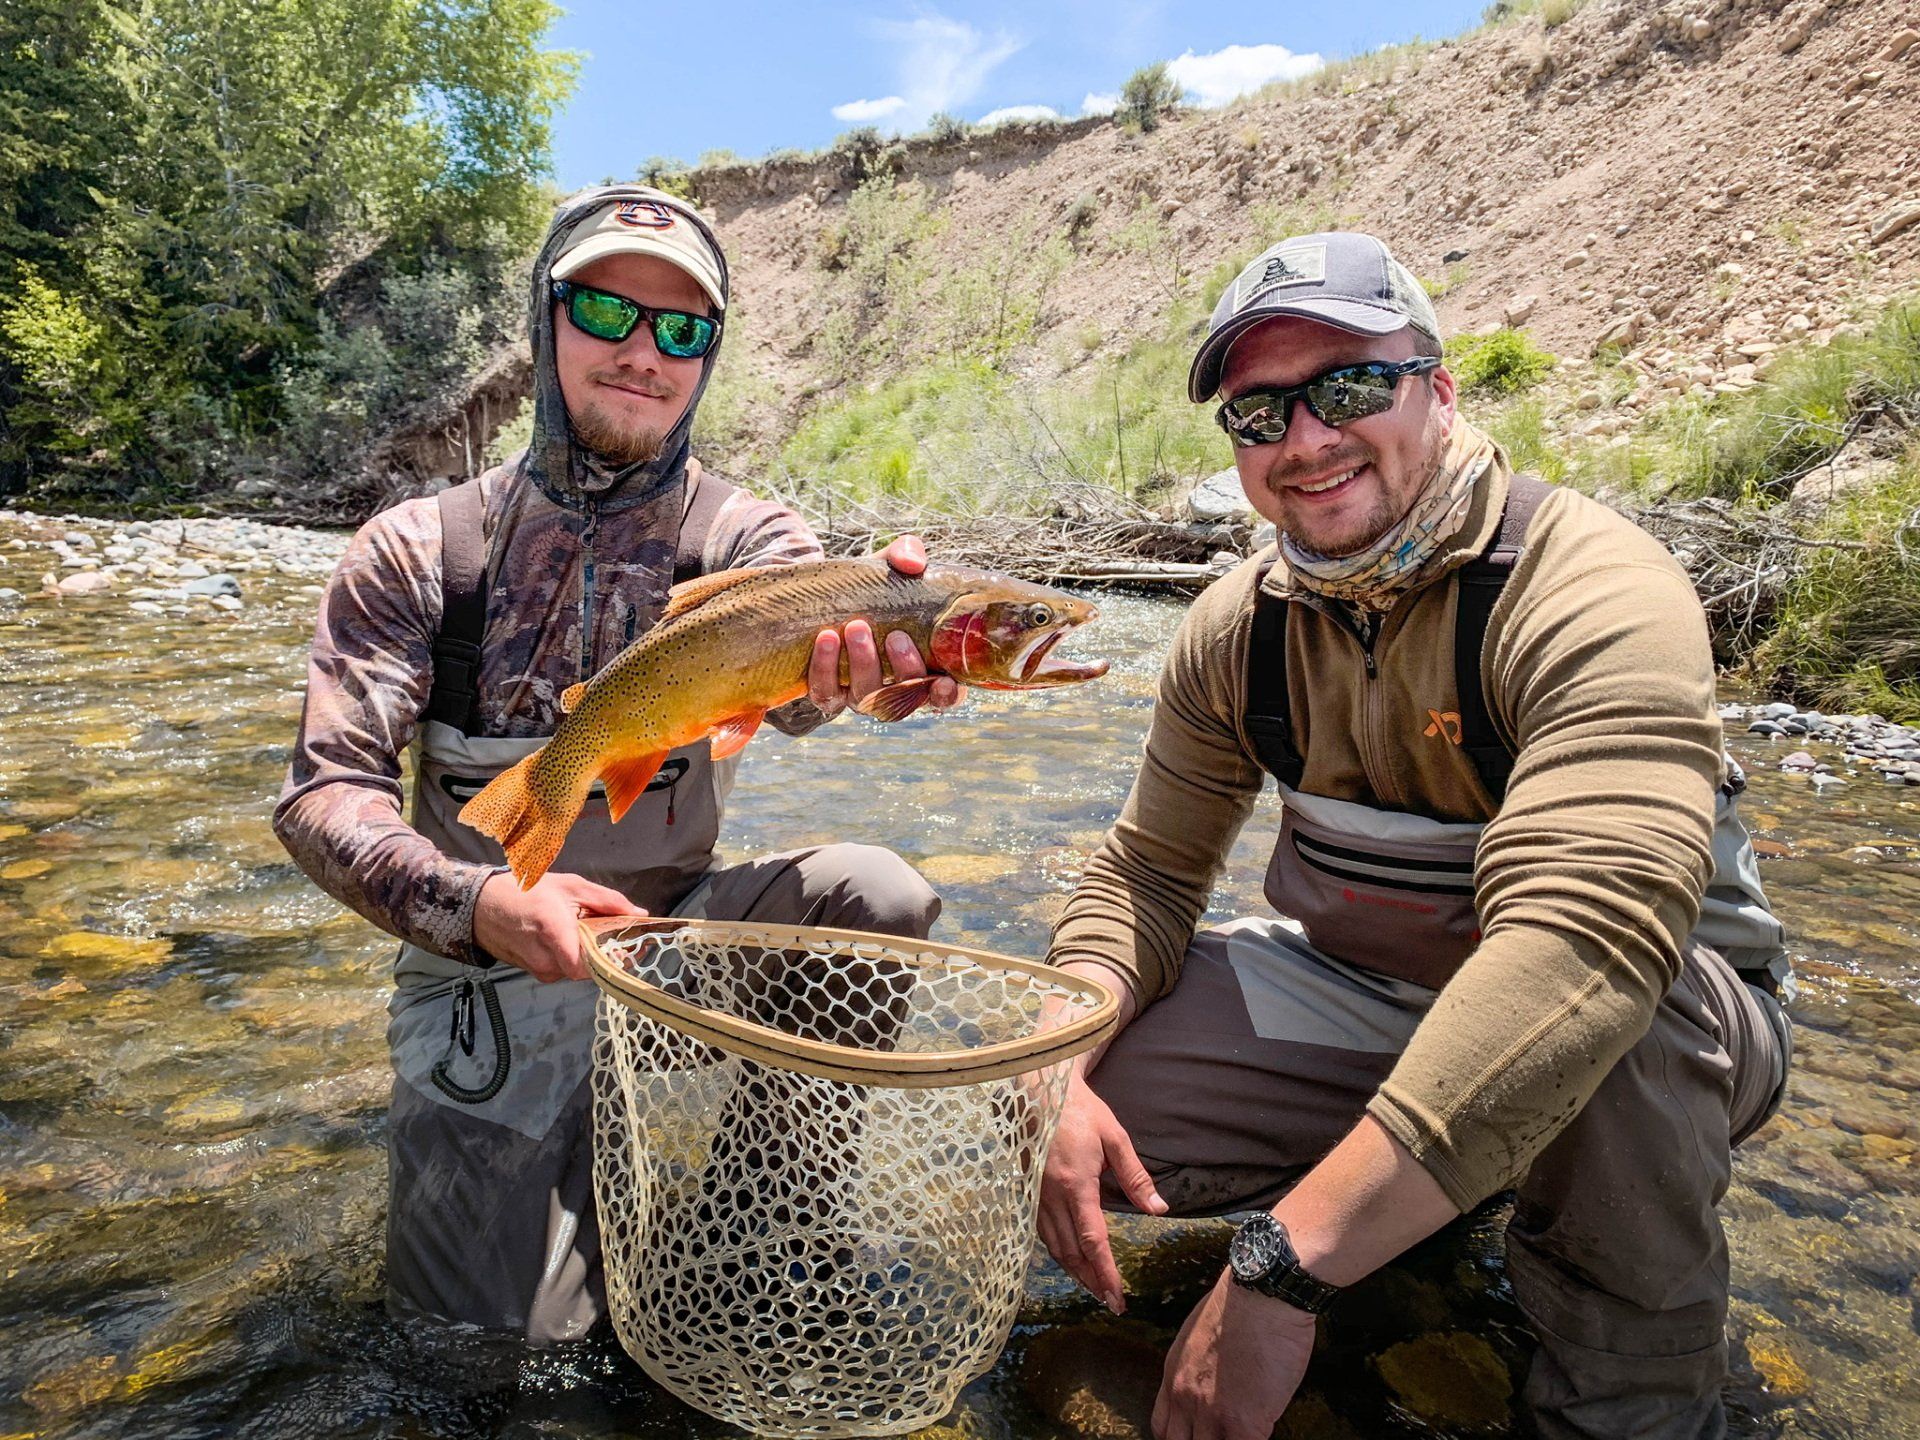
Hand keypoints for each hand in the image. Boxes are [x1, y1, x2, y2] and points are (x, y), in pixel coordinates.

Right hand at [472, 870, 645, 982]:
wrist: (481, 905)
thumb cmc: (527, 891)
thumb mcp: (571, 886)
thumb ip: (608, 901)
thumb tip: (639, 914)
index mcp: (554, 931)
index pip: (587, 966)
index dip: (611, 960)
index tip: (627, 947)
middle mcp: (544, 957)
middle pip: (587, 968)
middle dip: (603, 954)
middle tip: (614, 936)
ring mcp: (536, 969)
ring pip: (575, 970)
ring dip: (586, 954)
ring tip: (586, 931)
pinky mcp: (533, 973)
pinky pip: (562, 969)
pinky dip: (571, 957)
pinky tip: (569, 939)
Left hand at [805, 534, 965, 717]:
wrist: (824, 594)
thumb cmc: (873, 585)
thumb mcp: (892, 565)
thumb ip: (908, 555)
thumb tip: (912, 564)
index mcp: (923, 665)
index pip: (944, 694)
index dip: (947, 695)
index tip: (944, 682)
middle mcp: (894, 688)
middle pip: (906, 695)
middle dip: (903, 668)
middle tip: (894, 636)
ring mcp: (861, 694)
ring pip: (866, 697)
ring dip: (863, 664)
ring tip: (855, 627)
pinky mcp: (828, 693)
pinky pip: (826, 693)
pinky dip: (825, 667)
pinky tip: (826, 638)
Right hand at [1037, 1072, 1167, 1312]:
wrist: (1038, 1088)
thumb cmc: (1081, 1110)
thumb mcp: (1115, 1138)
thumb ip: (1135, 1178)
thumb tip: (1158, 1211)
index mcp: (1076, 1184)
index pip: (1093, 1241)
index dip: (1106, 1273)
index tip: (1117, 1297)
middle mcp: (1052, 1196)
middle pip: (1071, 1252)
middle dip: (1091, 1280)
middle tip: (1110, 1302)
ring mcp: (1035, 1194)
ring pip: (1054, 1245)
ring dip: (1074, 1270)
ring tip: (1093, 1287)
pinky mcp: (1028, 1189)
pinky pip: (1042, 1230)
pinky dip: (1058, 1251)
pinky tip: (1070, 1257)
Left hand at [1153, 1272, 1316, 1439]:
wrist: (1263, 1293)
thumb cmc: (1239, 1303)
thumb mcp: (1198, 1335)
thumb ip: (1198, 1366)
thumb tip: (1214, 1382)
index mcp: (1173, 1375)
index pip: (1162, 1428)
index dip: (1180, 1438)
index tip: (1196, 1436)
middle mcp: (1185, 1398)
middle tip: (1221, 1435)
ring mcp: (1213, 1413)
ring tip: (1243, 1433)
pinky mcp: (1245, 1423)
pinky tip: (1263, 1430)